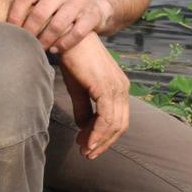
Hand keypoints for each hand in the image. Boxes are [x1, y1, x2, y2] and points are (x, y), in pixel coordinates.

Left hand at [7, 0, 111, 51]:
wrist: (97, 4)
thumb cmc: (60, 5)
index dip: (15, 15)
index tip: (10, 30)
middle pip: (41, 11)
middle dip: (30, 31)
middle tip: (25, 43)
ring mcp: (79, 0)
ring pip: (59, 22)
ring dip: (47, 39)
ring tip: (40, 49)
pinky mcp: (92, 14)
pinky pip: (78, 31)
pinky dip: (65, 43)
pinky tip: (56, 49)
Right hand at [58, 33, 129, 158]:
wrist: (69, 37)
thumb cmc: (73, 59)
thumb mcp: (78, 87)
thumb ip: (84, 107)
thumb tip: (84, 126)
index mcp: (119, 87)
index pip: (118, 119)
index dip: (105, 136)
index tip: (88, 146)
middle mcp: (122, 87)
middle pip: (120, 125)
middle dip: (104, 143)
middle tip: (87, 154)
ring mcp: (116, 87)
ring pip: (114, 124)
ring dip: (99, 141)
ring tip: (85, 151)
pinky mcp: (106, 87)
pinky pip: (106, 118)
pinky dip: (97, 133)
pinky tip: (86, 142)